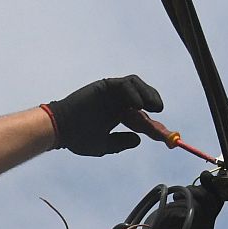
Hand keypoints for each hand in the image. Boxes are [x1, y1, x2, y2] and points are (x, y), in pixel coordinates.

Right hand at [43, 76, 163, 156]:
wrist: (61, 130)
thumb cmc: (78, 138)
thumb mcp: (105, 145)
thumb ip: (121, 142)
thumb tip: (139, 140)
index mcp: (118, 115)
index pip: (142, 118)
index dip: (155, 127)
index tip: (166, 137)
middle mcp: (117, 102)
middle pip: (143, 98)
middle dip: (154, 105)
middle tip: (161, 118)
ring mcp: (112, 92)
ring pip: (137, 86)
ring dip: (149, 95)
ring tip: (155, 108)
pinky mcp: (106, 85)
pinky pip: (126, 84)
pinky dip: (135, 92)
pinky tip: (139, 106)